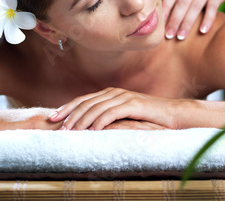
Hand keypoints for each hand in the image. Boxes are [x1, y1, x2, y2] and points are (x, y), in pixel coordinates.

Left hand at [48, 87, 179, 130]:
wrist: (172, 114)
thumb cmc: (148, 118)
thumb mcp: (124, 117)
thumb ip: (107, 118)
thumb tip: (88, 129)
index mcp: (109, 94)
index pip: (83, 100)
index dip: (67, 108)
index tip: (53, 118)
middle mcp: (114, 92)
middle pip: (86, 102)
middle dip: (70, 115)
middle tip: (58, 127)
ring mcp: (124, 96)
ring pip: (96, 108)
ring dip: (82, 120)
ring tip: (72, 132)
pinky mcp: (133, 104)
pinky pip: (112, 112)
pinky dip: (100, 121)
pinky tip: (92, 131)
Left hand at [161, 0, 224, 39]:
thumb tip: (152, 1)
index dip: (163, 10)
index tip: (157, 24)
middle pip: (181, 5)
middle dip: (174, 21)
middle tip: (168, 36)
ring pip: (194, 8)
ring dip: (187, 24)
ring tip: (181, 37)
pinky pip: (212, 9)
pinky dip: (207, 20)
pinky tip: (203, 31)